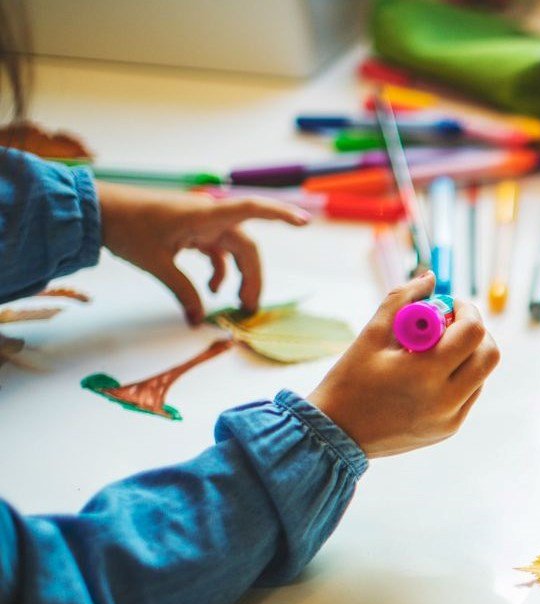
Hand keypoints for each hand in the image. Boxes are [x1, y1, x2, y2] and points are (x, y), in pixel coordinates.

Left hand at [98, 183, 309, 324]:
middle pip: (246, 247)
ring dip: (238, 277)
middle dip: (252, 278)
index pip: (251, 210)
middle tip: (249, 308)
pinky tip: (211, 290)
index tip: (304, 224)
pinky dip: (219, 271)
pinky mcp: (192, 230)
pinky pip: (217, 251)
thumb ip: (183, 291)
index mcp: (205, 216)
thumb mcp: (156, 264)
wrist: (98, 211)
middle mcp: (209, 217)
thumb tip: (199, 319)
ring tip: (234, 304)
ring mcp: (202, 223)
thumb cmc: (126, 228)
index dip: (280, 215)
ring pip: (233, 251)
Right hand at [308, 273, 499, 457]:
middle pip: (489, 355)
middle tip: (450, 324)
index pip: (472, 333)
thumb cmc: (349, 381)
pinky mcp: (449, 429)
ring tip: (433, 350)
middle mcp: (446, 400)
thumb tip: (430, 277)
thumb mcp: (372, 335)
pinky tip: (430, 372)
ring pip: (482, 375)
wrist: (336, 434)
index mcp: (426, 374)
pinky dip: (460, 376)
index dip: (466, 311)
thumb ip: (402, 300)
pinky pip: (470, 393)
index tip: (448, 304)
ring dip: (468, 354)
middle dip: (475, 332)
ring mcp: (450, 418)